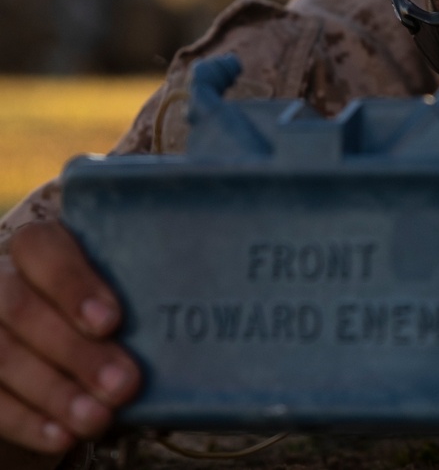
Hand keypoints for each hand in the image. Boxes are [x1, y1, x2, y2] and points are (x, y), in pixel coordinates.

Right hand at [0, 222, 139, 453]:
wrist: (55, 332)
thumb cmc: (98, 301)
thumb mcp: (114, 284)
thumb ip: (132, 290)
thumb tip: (177, 324)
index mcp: (36, 246)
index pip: (42, 249)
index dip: (73, 285)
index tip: (111, 321)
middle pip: (21, 308)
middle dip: (74, 351)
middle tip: (123, 384)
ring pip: (1, 355)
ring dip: (53, 392)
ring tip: (97, 418)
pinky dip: (25, 421)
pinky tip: (61, 436)